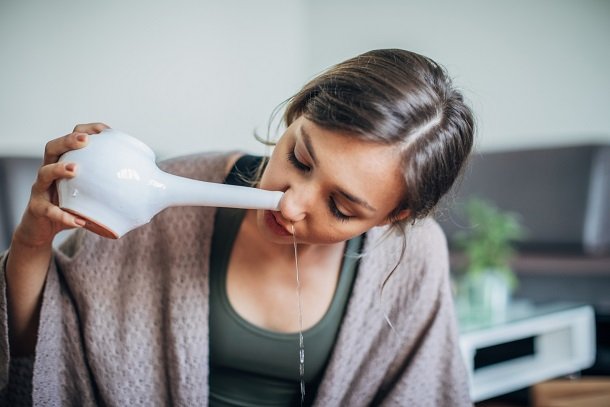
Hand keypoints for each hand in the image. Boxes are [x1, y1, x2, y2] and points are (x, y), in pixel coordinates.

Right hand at [11, 123, 109, 247]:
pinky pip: (48, 210)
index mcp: (64, 162)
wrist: (43, 229)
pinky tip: (79, 220)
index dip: (86, 130)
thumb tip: (157, 185)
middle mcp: (49, 170)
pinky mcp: (37, 209)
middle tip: (85, 140)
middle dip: (68, 140)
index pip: (71, 139)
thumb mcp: (93, 194)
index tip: (105, 130)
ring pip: (44, 173)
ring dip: (59, 169)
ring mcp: (41, 189)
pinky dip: (63, 215)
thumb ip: (117, 186)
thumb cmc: (73, 207)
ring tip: (75, 170)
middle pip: (53, 148)